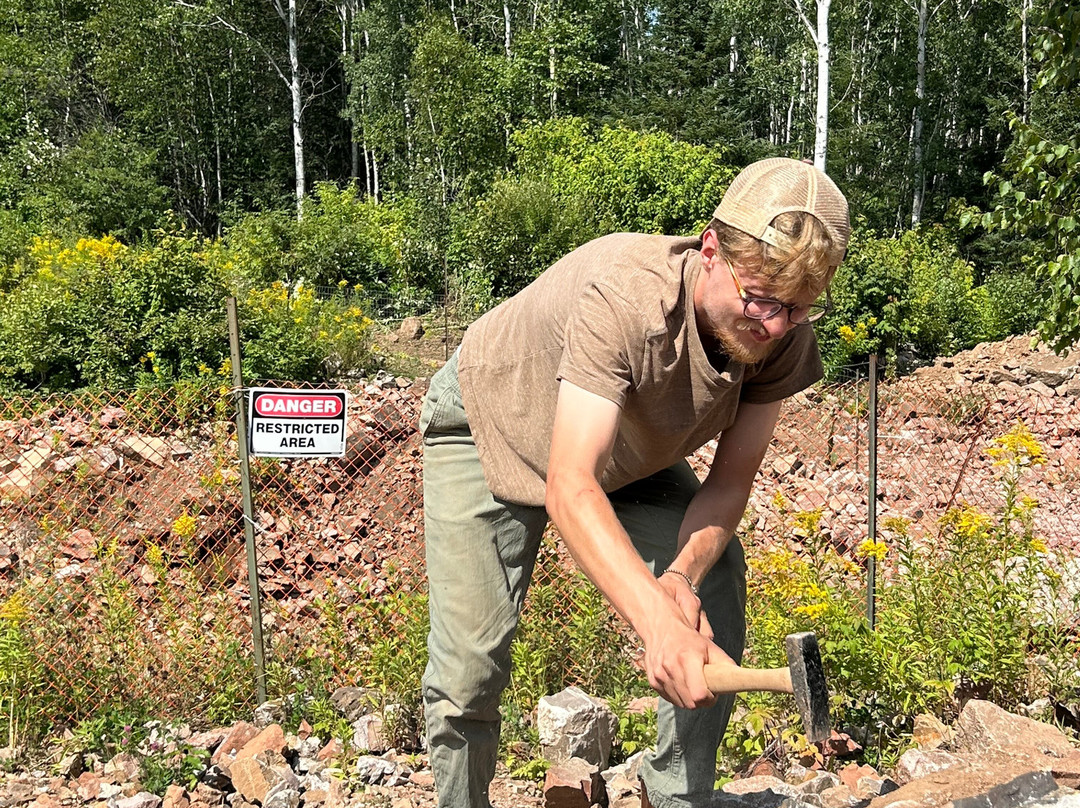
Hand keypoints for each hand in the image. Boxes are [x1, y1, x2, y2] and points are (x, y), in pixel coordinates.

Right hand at [640, 582, 726, 709]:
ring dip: (689, 699)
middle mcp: (670, 668)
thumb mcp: (710, 647)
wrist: (661, 627)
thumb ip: (725, 663)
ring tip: (693, 683)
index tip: (713, 692)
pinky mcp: (653, 681)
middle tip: (706, 688)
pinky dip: (679, 695)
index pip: (700, 695)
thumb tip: (741, 680)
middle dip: (702, 701)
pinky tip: (681, 681)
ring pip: (681, 704)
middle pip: (691, 703)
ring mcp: (659, 676)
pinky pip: (671, 699)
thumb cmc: (689, 639)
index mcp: (687, 659)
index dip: (710, 698)